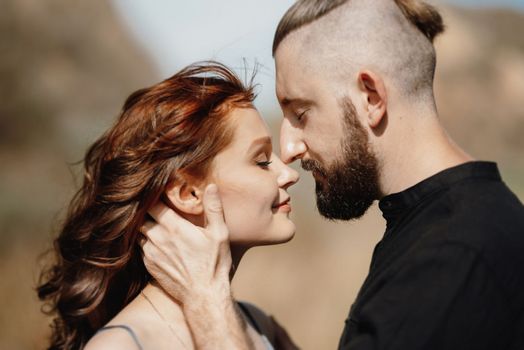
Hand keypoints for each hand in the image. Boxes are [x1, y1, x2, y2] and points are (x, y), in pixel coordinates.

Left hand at [140, 184, 232, 303]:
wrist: (203, 296)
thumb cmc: (214, 264)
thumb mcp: (220, 234)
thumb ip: (213, 208)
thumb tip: (212, 186)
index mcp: (173, 227)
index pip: (152, 203)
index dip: (153, 194)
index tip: (159, 190)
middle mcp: (157, 238)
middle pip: (142, 215)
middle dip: (147, 208)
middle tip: (156, 204)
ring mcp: (150, 253)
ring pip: (139, 230)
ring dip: (145, 224)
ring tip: (155, 221)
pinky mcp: (149, 265)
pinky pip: (142, 246)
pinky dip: (147, 240)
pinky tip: (158, 240)